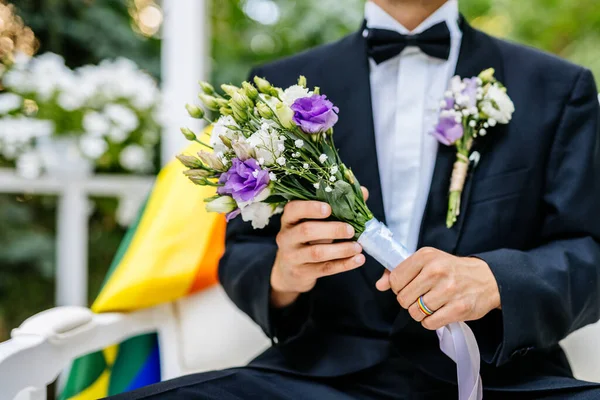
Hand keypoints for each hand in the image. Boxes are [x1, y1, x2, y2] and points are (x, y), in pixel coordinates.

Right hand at [270, 187, 368, 307]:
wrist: (290, 271)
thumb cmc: (307, 239)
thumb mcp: (315, 222)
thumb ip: (338, 207)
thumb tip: (363, 192)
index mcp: (289, 219)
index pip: (293, 209)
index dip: (310, 208)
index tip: (329, 208)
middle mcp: (286, 237)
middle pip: (306, 230)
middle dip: (332, 229)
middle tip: (351, 230)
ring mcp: (292, 256)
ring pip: (316, 252)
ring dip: (341, 249)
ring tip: (358, 247)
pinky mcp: (302, 272)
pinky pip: (324, 268)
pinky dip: (343, 264)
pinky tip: (358, 260)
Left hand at [375, 247, 500, 329]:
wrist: (486, 278)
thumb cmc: (451, 270)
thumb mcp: (426, 262)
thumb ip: (400, 271)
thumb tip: (379, 285)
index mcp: (426, 256)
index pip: (396, 279)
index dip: (398, 288)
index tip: (408, 287)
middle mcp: (436, 271)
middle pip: (403, 299)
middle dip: (409, 302)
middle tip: (420, 297)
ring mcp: (449, 290)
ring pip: (415, 312)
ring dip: (420, 313)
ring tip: (430, 305)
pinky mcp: (459, 308)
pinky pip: (430, 323)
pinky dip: (430, 321)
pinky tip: (438, 312)